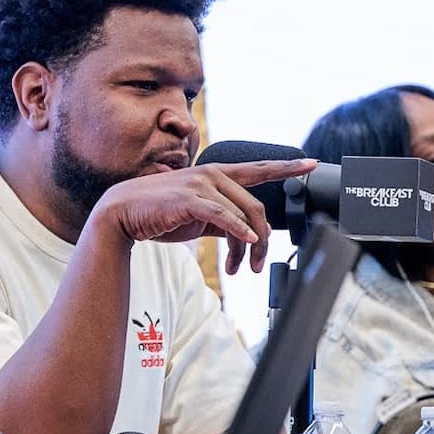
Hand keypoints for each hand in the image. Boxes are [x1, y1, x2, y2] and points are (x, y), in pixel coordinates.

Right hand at [88, 159, 315, 273]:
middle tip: (256, 266)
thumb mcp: (198, 217)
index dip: (286, 168)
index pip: (258, 169)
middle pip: (257, 207)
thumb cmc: (159, 214)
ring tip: (239, 268)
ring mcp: (202, 185)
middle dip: (263, 241)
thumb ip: (223, 220)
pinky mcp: (190, 200)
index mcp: (217, 175)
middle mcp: (213, 175)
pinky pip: (225, 218)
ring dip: (247, 249)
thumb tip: (245, 236)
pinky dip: (239, 234)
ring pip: (243, 218)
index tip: (311, 165)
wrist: (122, 214)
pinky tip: (245, 248)